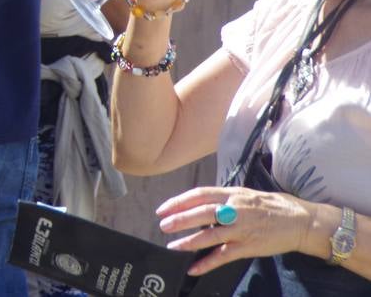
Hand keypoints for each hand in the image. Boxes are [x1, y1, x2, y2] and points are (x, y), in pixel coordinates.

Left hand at [157, 187, 317, 274]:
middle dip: (179, 219)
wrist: (301, 221)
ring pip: (209, 235)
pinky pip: (223, 256)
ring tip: (173, 245)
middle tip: (163, 225)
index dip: (179, 201)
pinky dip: (207, 263)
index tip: (163, 208)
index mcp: (232, 194)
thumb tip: (201, 202)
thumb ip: (224, 198)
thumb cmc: (273, 206)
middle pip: (201, 213)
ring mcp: (241, 229)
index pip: (199, 195)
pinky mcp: (248, 247)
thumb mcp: (245, 194)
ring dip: (188, 241)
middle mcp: (234, 210)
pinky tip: (193, 268)